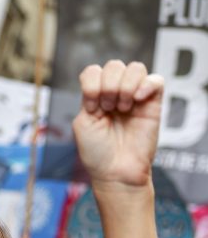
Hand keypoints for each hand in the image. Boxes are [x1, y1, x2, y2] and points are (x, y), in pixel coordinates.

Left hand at [72, 60, 163, 189]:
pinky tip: (137, 100)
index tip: (92, 108)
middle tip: (108, 109)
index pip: (93, 72)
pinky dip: (146, 84)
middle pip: (113, 66)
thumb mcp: (82, 124)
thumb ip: (89, 98)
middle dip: (108, 86)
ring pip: (135, 68)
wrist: (116, 172)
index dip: (91, 84)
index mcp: (95, 97)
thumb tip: (103, 85)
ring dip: (125, 85)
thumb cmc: (97, 152)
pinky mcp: (153, 104)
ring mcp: (134, 97)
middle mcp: (114, 94)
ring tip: (123, 108)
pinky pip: (156, 80)